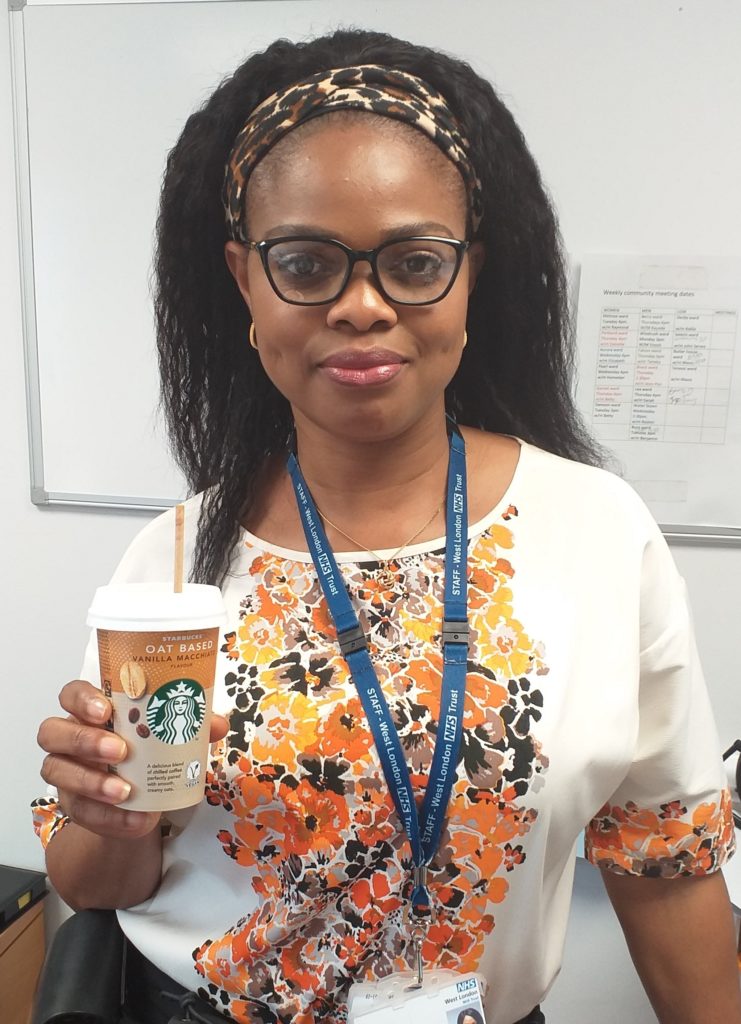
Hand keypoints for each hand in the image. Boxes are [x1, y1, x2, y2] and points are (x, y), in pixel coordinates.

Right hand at [37, 680, 229, 839]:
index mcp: (92, 711)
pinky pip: (80, 812)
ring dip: (92, 782)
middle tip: (120, 750)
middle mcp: (69, 737)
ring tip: (125, 792)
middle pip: (53, 731)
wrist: (140, 801)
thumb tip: (215, 723)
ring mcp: (65, 771)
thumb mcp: (170, 737)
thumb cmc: (147, 754)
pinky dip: (110, 818)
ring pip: (55, 770)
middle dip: (84, 739)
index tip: (106, 709)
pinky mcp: (72, 804)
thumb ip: (191, 726)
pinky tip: (135, 820)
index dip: (83, 699)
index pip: (72, 693)